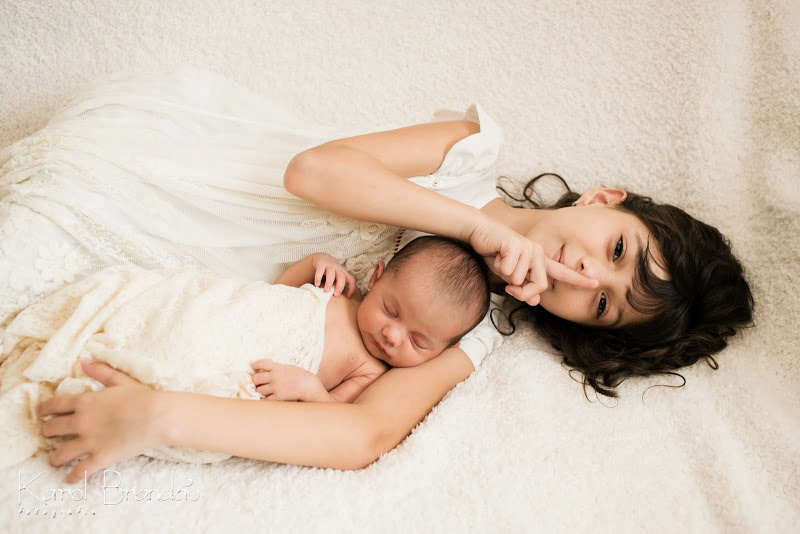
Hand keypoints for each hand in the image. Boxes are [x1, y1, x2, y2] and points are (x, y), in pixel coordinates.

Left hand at [35, 359, 165, 483]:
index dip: (43, 409)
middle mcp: (81, 422)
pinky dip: (73, 477)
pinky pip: (80, 471)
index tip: (40, 412)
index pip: (54, 405)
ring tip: (54, 460)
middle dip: (47, 431)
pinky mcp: (101, 458)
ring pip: (60, 454)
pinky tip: (70, 479)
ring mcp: (90, 442)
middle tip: (48, 434)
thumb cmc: (143, 397)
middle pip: (51, 429)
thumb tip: (83, 361)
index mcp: (85, 402)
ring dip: (54, 458)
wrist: (159, 417)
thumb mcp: (121, 380)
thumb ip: (101, 371)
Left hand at [251, 359, 322, 400]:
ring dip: (261, 391)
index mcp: (277, 367)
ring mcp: (276, 387)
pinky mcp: (279, 396)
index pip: (260, 364)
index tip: (256, 368)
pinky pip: (266, 399)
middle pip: (255, 378)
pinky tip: (270, 397)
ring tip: (265, 391)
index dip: (255, 366)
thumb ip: (276, 367)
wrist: (308, 385)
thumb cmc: (299, 375)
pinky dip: (266, 399)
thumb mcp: (287, 367)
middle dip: (256, 381)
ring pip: (259, 390)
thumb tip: (264, 368)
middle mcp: (275, 376)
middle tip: (260, 382)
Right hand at [311, 253, 356, 296]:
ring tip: (326, 291)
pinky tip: (316, 285)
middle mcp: (338, 269)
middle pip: (342, 277)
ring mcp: (330, 266)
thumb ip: (338, 285)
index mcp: (344, 273)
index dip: (352, 288)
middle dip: (340, 287)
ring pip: (331, 273)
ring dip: (329, 283)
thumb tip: (340, 300)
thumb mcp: (337, 277)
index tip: (348, 297)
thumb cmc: (332, 272)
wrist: (322, 258)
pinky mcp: (321, 264)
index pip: (351, 280)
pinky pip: (320, 271)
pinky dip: (318, 278)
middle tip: (336, 295)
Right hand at [467, 215, 596, 304]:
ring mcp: (529, 247)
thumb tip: (534, 302)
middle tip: (508, 287)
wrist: (479, 232)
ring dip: (505, 275)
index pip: (561, 272)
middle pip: (540, 286)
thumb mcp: (508, 275)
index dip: (578, 279)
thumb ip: (522, 287)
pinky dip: (499, 266)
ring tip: (500, 259)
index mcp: (539, 259)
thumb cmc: (494, 253)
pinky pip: (509, 270)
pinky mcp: (517, 245)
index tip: (595, 283)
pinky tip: (497, 253)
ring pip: (520, 280)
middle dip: (522, 292)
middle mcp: (537, 252)